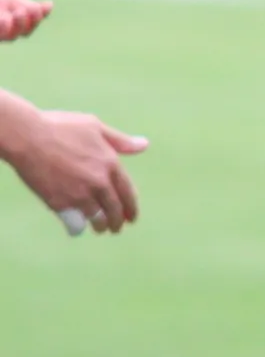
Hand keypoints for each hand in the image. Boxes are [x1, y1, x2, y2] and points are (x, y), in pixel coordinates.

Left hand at [0, 0, 51, 41]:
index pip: (29, 9)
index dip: (41, 10)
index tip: (48, 3)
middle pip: (23, 25)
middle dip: (34, 20)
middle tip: (33, 9)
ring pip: (11, 35)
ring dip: (21, 27)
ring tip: (21, 13)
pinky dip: (3, 31)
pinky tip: (5, 20)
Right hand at [9, 109, 145, 230]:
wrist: (28, 137)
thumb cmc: (60, 127)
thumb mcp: (95, 127)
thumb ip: (120, 141)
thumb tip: (144, 145)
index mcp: (110, 163)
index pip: (128, 192)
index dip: (131, 207)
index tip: (132, 218)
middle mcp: (99, 182)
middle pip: (114, 209)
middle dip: (117, 221)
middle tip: (116, 228)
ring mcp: (80, 195)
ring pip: (97, 218)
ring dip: (100, 226)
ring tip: (99, 228)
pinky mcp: (60, 204)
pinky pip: (75, 223)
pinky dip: (77, 228)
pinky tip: (77, 229)